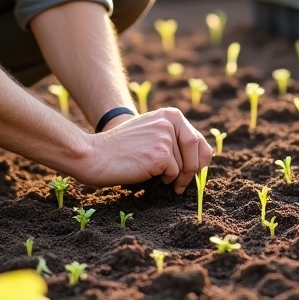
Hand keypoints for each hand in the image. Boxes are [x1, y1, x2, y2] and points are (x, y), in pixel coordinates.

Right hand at [79, 109, 211, 192]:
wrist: (96, 155)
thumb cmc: (121, 149)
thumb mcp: (151, 134)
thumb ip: (174, 140)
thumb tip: (202, 160)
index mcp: (171, 115)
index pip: (199, 140)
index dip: (199, 160)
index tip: (192, 172)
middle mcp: (171, 121)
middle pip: (198, 152)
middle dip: (192, 172)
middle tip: (179, 184)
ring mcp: (166, 137)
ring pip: (185, 166)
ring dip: (174, 177)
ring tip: (154, 174)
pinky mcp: (161, 154)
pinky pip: (173, 174)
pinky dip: (163, 180)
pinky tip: (145, 172)